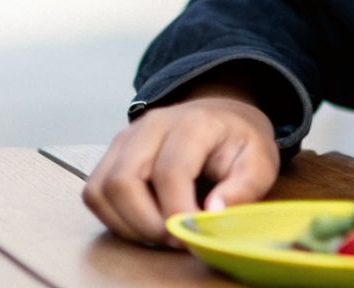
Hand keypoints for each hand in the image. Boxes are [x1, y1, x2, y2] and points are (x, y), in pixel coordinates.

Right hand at [82, 80, 280, 247]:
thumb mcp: (259, 162)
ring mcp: (125, 138)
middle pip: (123, 181)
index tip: (192, 236)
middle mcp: (150, 125)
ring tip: (161, 232)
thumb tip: (211, 213)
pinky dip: (114, 218)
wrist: (220, 115)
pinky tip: (144, 223)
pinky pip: (94, 193)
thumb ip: (243, 188)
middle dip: (146, 224)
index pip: (170, 172)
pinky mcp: (111, 154)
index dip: (177, 212)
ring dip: (127, 224)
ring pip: (101, 190)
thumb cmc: (238, 142)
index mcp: (192, 123)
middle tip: (175, 239)